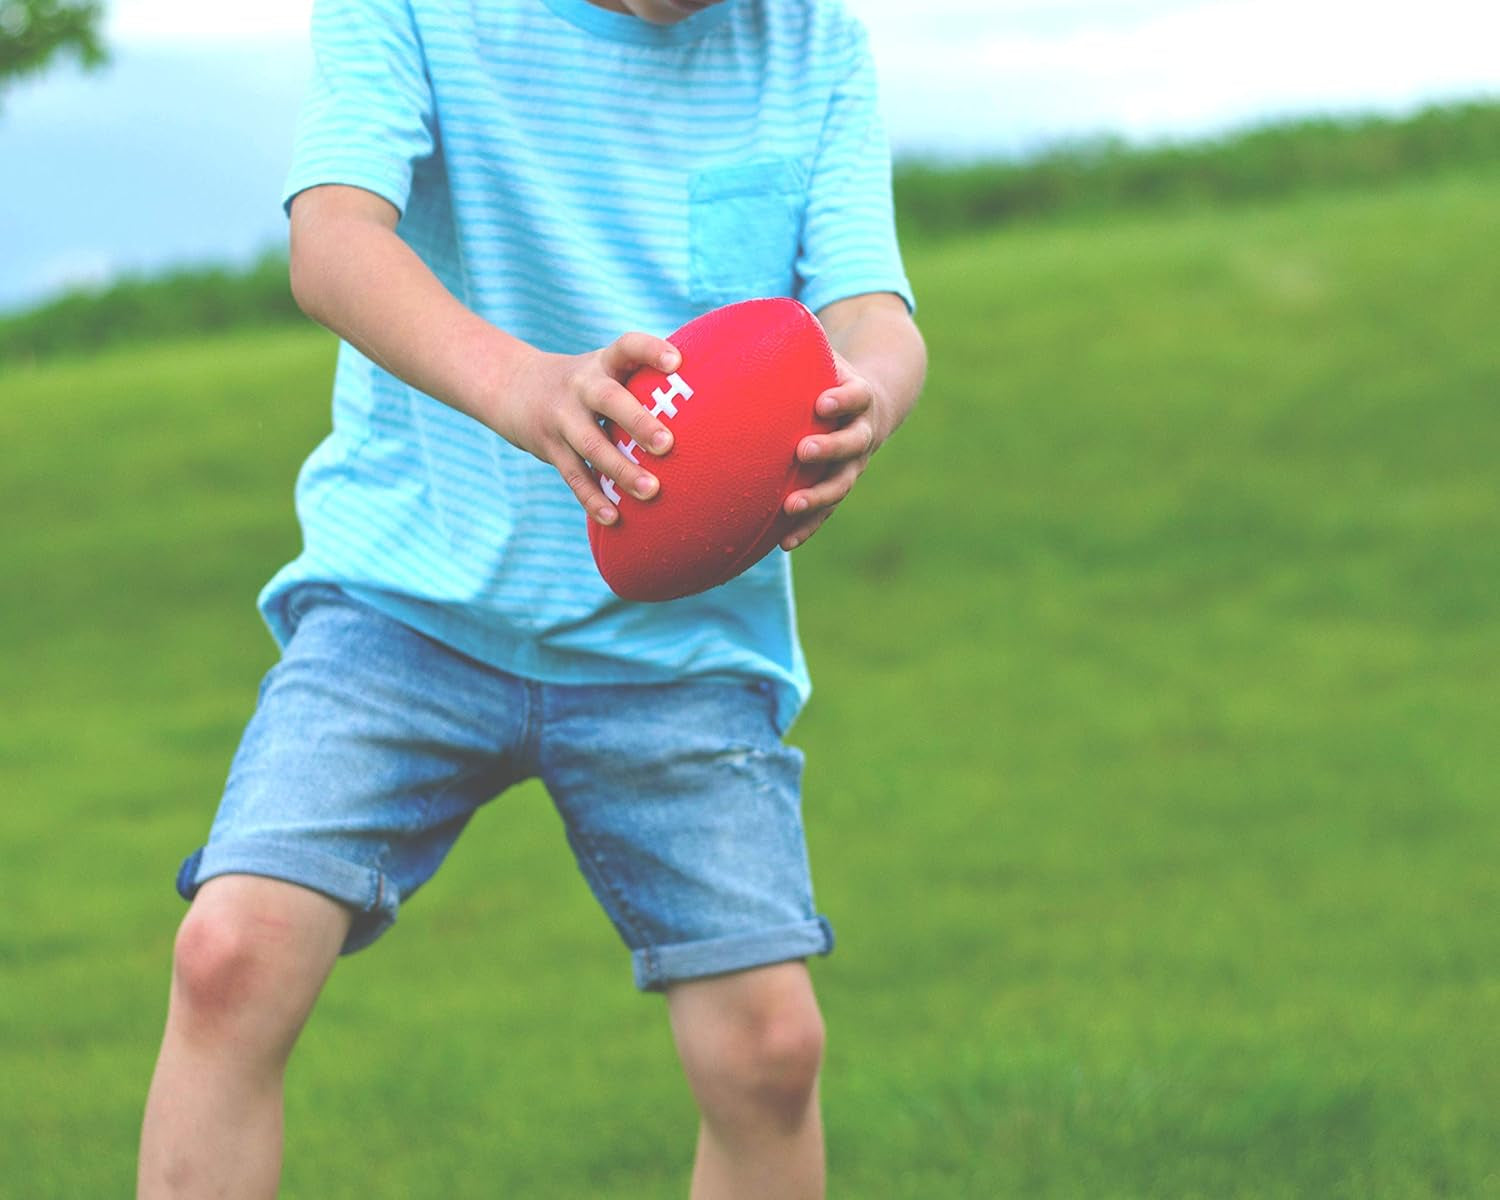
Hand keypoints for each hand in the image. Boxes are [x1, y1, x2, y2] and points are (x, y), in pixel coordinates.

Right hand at [492, 333, 680, 525]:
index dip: (650, 351)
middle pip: (608, 399)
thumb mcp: (608, 368)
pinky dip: (593, 498)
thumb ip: (646, 380)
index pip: (627, 347)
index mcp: (603, 363)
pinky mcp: (549, 448)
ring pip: (591, 445)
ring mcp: (561, 417)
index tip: (677, 363)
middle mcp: (581, 386)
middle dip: (638, 422)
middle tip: (668, 444)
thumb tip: (713, 403)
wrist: (514, 388)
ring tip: (651, 492)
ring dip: (620, 470)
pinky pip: (573, 476)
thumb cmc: (586, 384)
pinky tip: (615, 518)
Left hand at [779, 349, 887, 550]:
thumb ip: (794, 344)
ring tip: (791, 506)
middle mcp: (861, 433)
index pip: (857, 396)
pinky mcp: (838, 486)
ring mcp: (852, 464)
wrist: (869, 404)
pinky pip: (825, 512)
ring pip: (840, 484)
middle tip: (803, 451)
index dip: (843, 399)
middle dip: (829, 448)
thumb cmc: (828, 375)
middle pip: (852, 444)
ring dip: (817, 497)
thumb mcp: (822, 355)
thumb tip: (738, 318)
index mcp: (859, 397)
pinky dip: (807, 527)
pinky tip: (784, 542)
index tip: (824, 400)